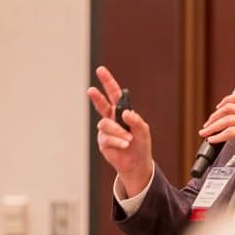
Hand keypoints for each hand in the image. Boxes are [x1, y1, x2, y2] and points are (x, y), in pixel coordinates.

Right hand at [87, 66, 153, 196]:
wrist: (136, 164)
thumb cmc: (141, 145)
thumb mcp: (143, 131)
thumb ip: (136, 121)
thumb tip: (125, 113)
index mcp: (122, 111)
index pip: (114, 94)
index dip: (107, 81)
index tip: (100, 70)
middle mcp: (112, 118)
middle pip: (102, 104)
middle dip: (96, 96)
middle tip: (91, 90)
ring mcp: (106, 130)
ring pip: (105, 124)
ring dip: (118, 131)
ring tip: (128, 140)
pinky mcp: (103, 142)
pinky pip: (107, 138)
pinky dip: (118, 141)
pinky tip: (124, 146)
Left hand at [199, 92, 234, 169]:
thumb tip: (230, 128)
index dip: (226, 100)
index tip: (217, 107)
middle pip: (229, 107)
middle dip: (214, 116)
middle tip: (207, 124)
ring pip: (226, 120)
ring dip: (212, 127)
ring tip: (205, 133)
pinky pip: (229, 132)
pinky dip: (218, 136)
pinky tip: (213, 140)